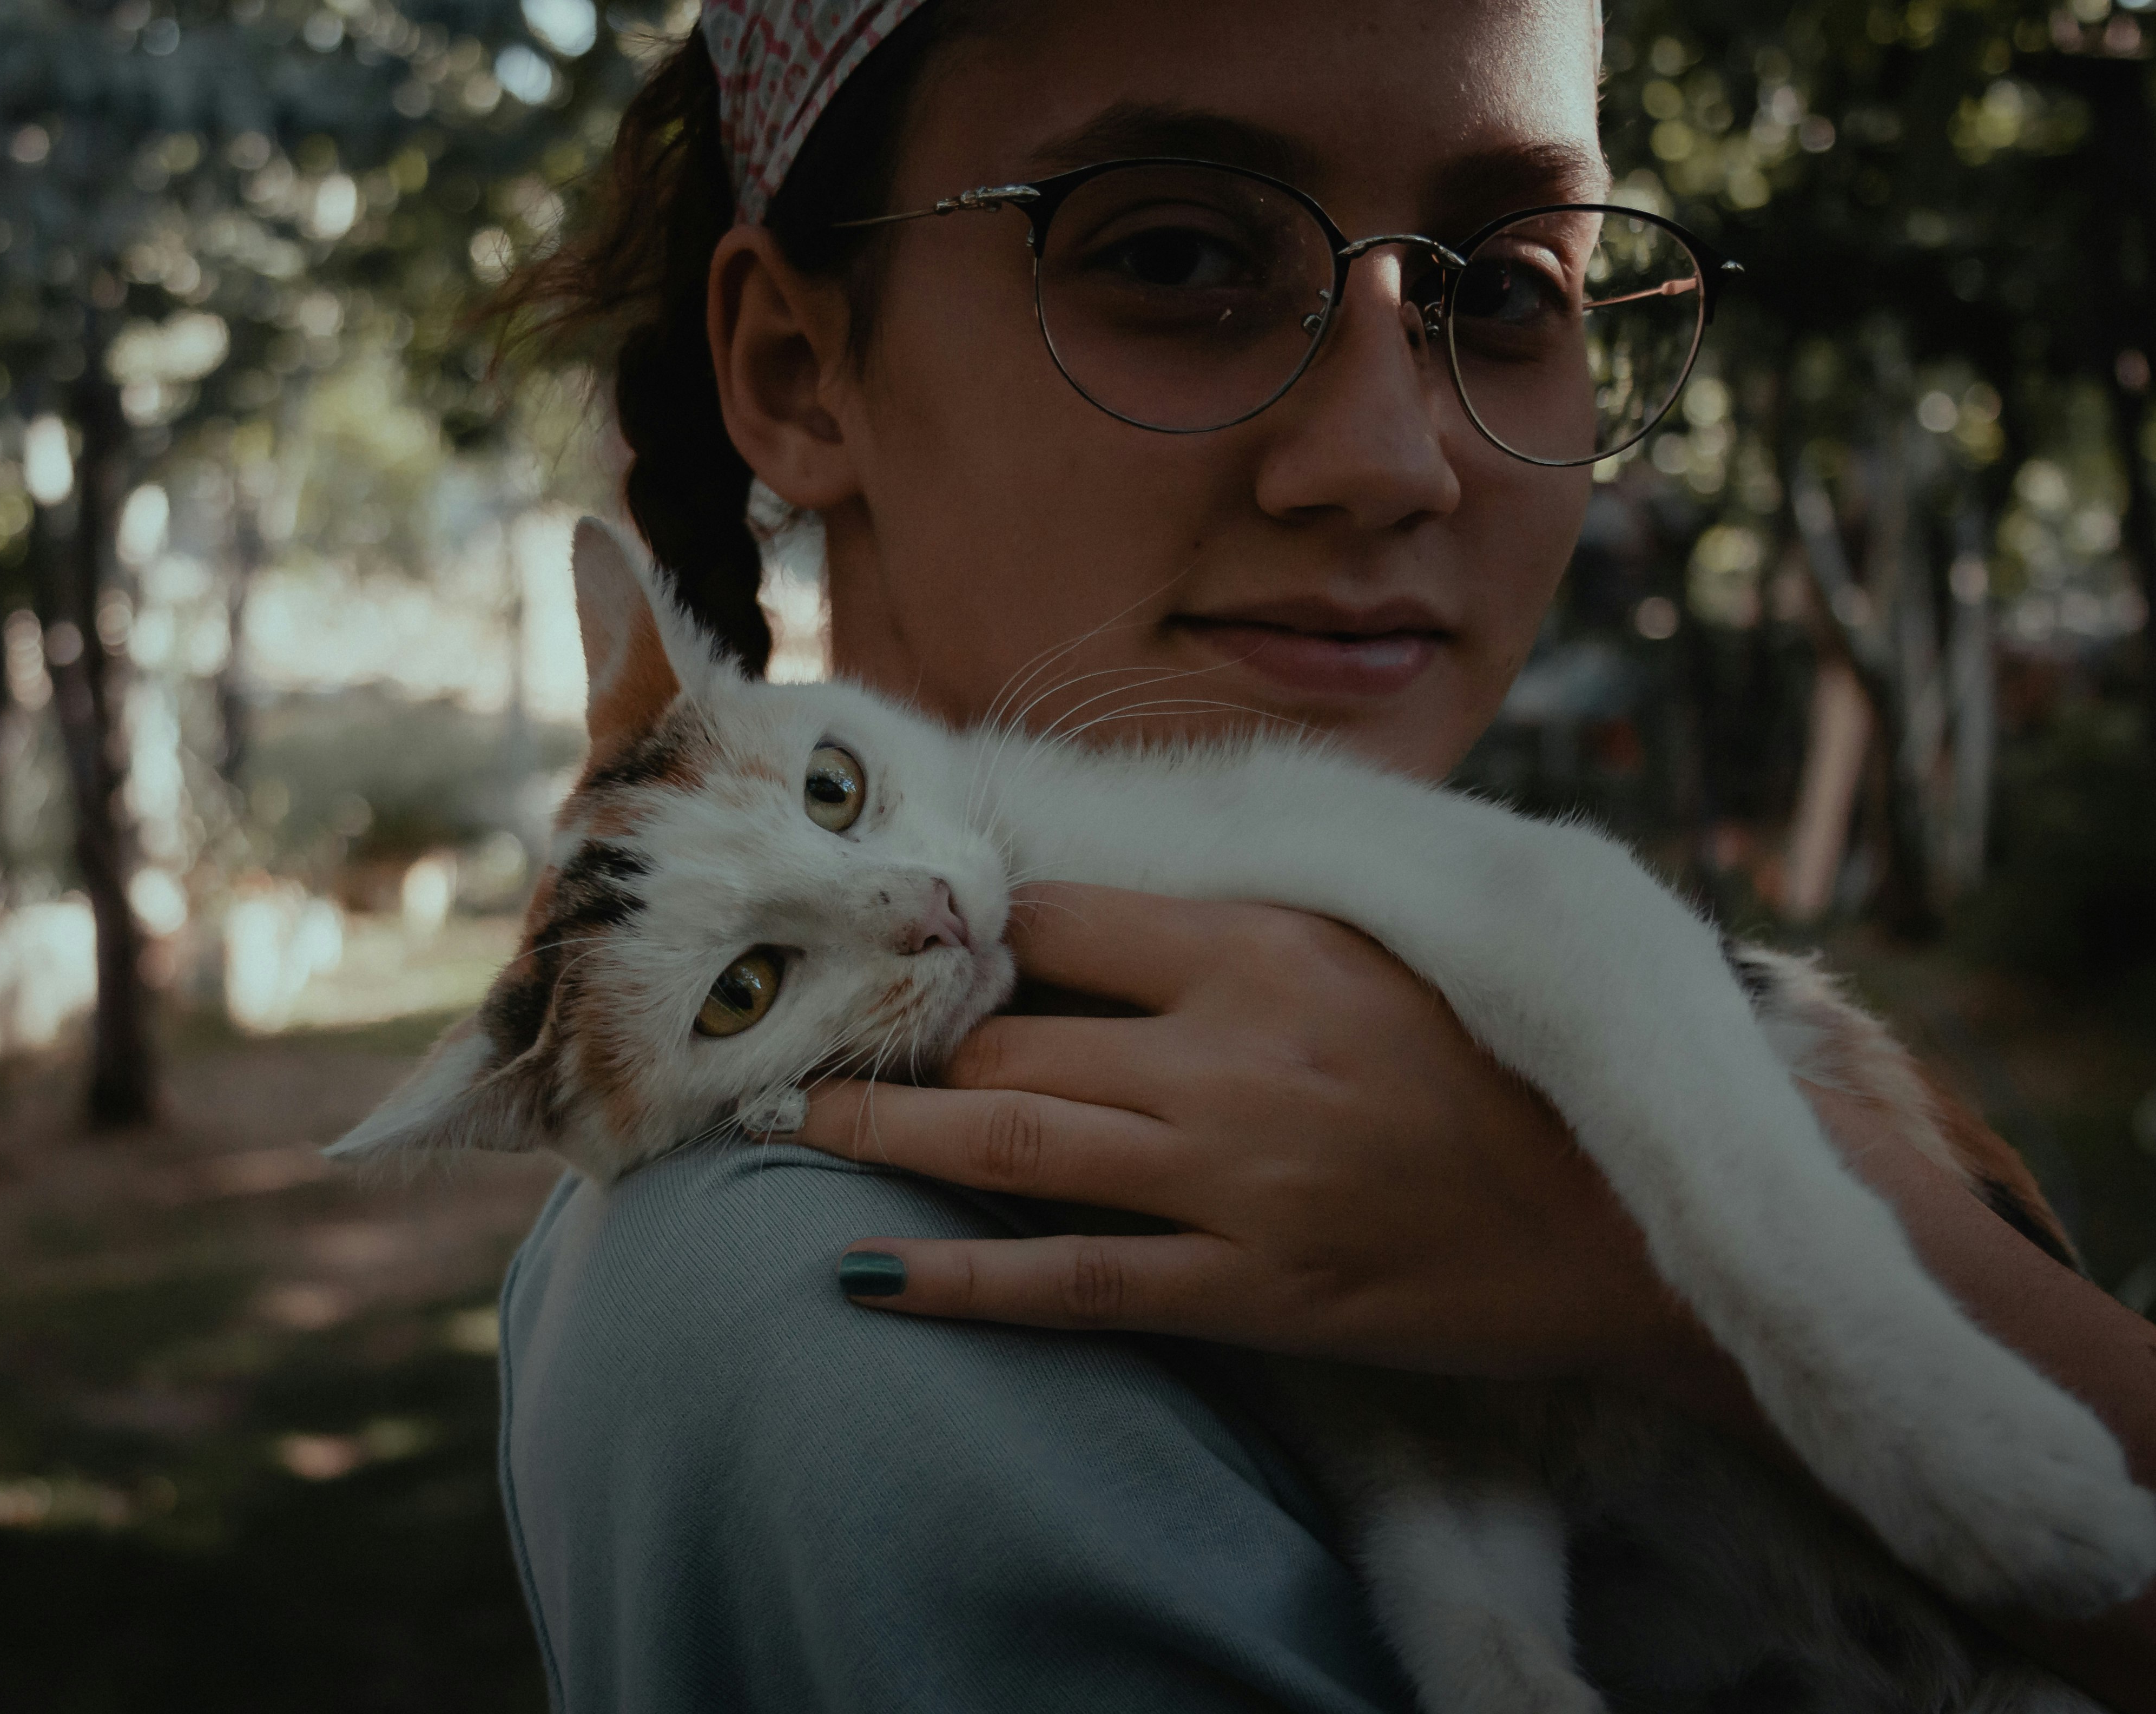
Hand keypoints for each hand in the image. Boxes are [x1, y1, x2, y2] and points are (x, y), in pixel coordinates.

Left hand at [795, 882, 1705, 1381]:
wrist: (1616, 1224)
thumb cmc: (1493, 1068)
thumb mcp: (1378, 944)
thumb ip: (1239, 919)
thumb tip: (1099, 899)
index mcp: (1265, 946)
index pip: (1061, 913)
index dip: (968, 932)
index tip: (902, 945)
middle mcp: (1230, 1052)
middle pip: (1009, 1030)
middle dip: (896, 1036)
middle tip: (804, 1033)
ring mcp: (1233, 1178)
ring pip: (1009, 1140)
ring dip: (881, 1132)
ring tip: (789, 1119)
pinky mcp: (1247, 1290)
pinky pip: (1072, 1283)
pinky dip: (961, 1280)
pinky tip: (864, 1272)